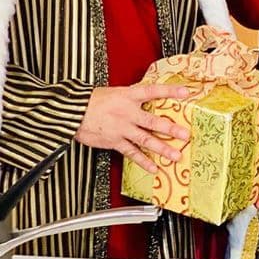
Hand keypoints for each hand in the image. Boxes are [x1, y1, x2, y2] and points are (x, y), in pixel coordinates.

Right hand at [75, 84, 191, 172]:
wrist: (72, 112)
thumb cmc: (93, 100)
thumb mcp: (117, 92)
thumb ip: (134, 97)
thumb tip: (150, 98)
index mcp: (129, 96)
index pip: (153, 91)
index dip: (170, 91)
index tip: (185, 92)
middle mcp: (128, 113)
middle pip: (153, 121)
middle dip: (171, 129)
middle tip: (186, 134)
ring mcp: (122, 129)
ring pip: (145, 140)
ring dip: (162, 148)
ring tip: (175, 155)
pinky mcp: (114, 141)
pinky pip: (131, 153)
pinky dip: (143, 162)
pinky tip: (154, 168)